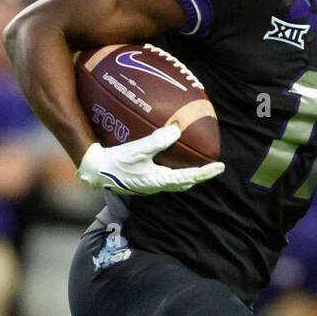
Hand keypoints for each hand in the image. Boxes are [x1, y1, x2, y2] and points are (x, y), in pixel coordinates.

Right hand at [77, 124, 223, 195]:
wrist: (95, 172)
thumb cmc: (116, 162)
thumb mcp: (138, 149)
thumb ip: (158, 140)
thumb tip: (177, 130)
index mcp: (159, 180)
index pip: (189, 177)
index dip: (206, 172)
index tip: (221, 167)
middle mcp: (156, 185)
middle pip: (184, 182)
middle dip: (199, 176)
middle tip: (212, 167)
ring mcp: (148, 184)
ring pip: (174, 181)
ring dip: (187, 175)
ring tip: (195, 164)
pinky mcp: (141, 180)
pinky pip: (163, 176)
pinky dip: (173, 170)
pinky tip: (168, 160)